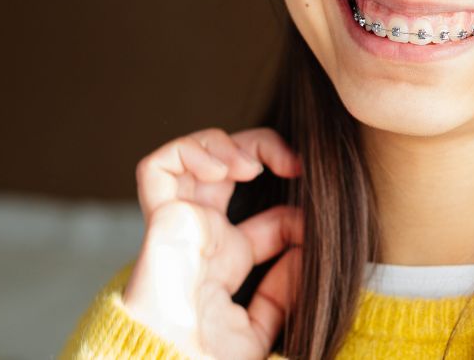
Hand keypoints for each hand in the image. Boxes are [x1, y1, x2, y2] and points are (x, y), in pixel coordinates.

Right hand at [121, 127, 303, 359]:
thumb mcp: (259, 329)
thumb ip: (283, 293)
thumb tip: (305, 253)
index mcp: (226, 261)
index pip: (267, 219)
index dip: (293, 211)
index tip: (315, 221)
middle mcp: (202, 235)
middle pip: (229, 168)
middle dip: (262, 149)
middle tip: (293, 164)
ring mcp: (180, 223)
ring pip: (193, 155)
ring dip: (227, 144)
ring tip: (252, 166)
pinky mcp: (159, 217)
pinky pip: (159, 167)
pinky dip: (191, 152)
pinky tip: (221, 170)